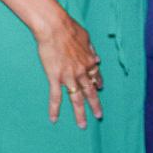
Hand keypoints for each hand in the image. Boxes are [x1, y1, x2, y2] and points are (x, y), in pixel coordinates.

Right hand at [33, 11, 103, 127]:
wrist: (55, 27)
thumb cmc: (69, 29)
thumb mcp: (86, 37)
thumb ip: (91, 50)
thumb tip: (97, 58)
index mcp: (89, 60)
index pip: (96, 76)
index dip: (97, 83)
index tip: (99, 89)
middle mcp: (82, 71)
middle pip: (90, 92)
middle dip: (95, 105)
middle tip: (99, 116)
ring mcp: (69, 76)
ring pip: (76, 99)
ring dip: (80, 113)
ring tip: (82, 125)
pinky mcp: (55, 78)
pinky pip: (56, 97)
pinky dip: (55, 109)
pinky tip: (54, 119)